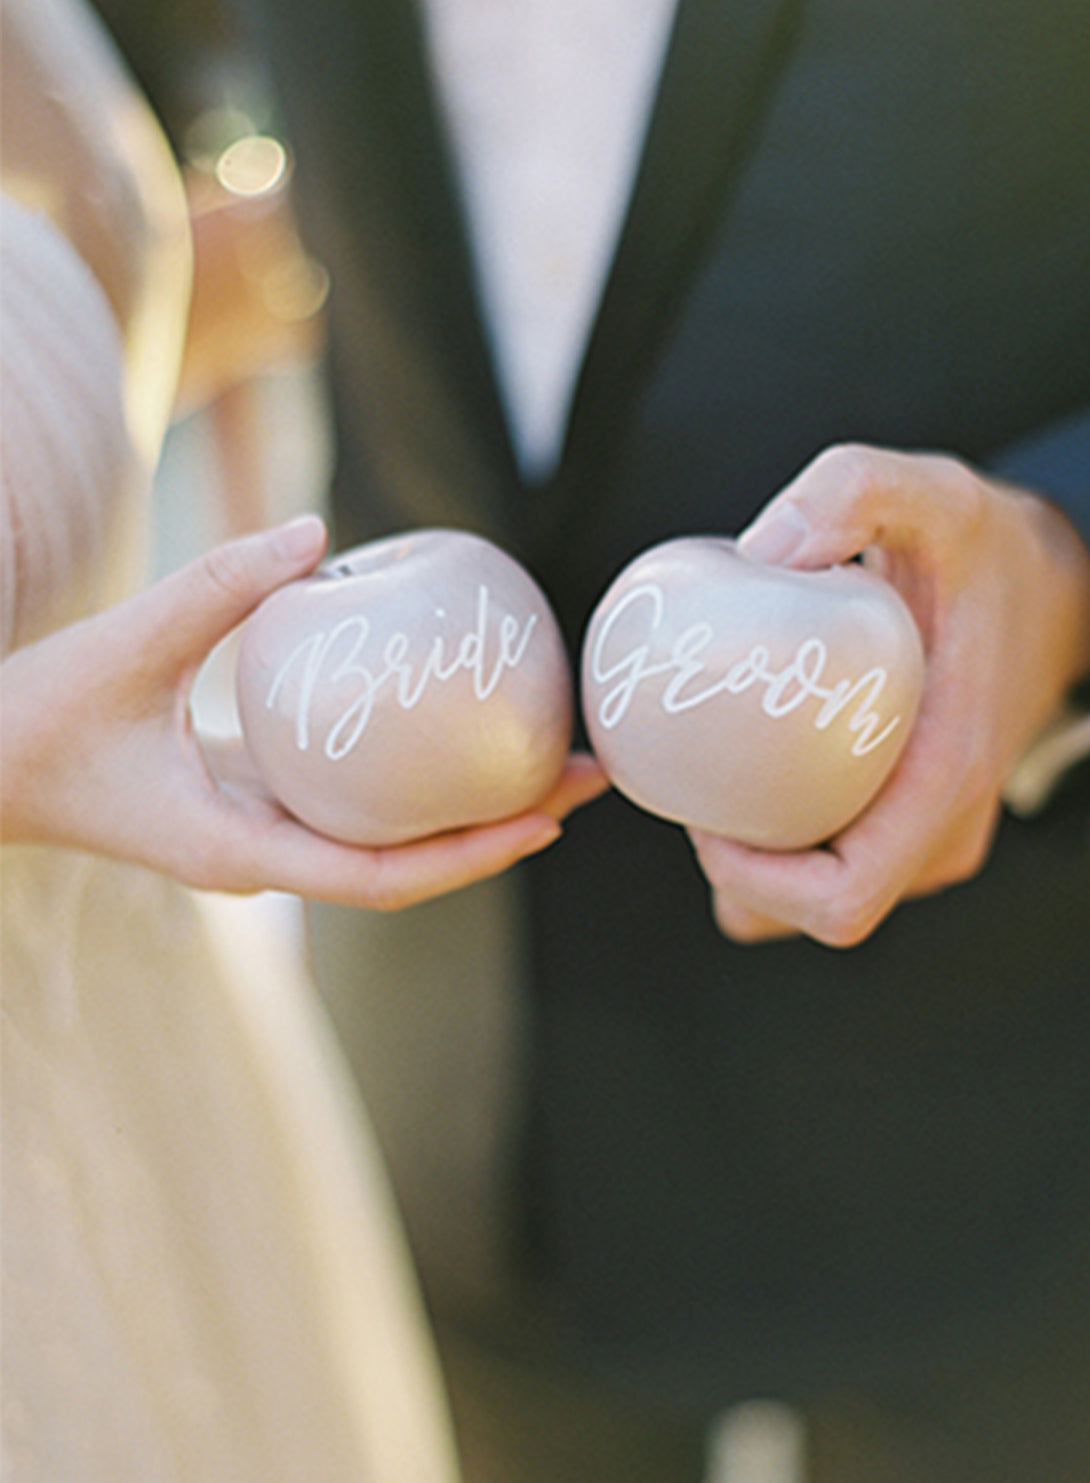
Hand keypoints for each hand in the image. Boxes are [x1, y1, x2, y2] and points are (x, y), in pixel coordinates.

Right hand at [0, 518, 607, 908]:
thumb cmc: (37, 720)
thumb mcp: (125, 647)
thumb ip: (216, 589)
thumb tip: (315, 529)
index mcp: (241, 851)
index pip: (382, 877)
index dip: (472, 854)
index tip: (549, 818)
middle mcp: (264, 858)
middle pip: (408, 865)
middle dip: (500, 829)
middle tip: (586, 773)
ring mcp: (261, 835)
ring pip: (386, 841)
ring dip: (467, 808)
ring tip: (547, 755)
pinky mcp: (251, 803)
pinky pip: (353, 803)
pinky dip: (411, 779)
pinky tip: (450, 729)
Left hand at [689, 444, 1089, 946]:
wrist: (1059, 586)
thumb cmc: (994, 551)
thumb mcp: (935, 495)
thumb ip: (852, 492)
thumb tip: (760, 549)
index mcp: (942, 782)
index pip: (839, 898)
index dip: (754, 883)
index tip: (705, 817)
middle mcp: (942, 830)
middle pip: (813, 911)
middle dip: (737, 872)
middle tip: (695, 788)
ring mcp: (933, 835)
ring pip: (820, 896)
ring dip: (758, 865)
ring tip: (718, 783)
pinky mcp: (919, 823)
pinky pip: (838, 864)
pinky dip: (785, 843)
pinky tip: (753, 775)